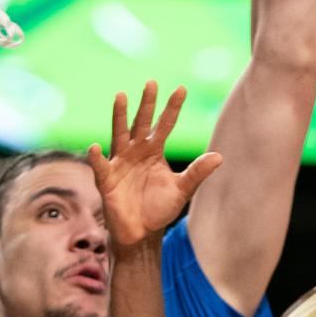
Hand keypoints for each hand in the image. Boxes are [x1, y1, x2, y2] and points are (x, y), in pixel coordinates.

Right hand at [88, 82, 221, 248]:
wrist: (141, 233)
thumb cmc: (159, 208)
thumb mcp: (182, 189)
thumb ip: (197, 172)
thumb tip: (219, 156)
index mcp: (154, 151)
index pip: (165, 125)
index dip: (172, 108)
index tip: (182, 88)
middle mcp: (136, 152)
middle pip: (142, 122)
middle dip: (147, 104)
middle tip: (152, 83)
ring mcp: (120, 163)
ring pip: (120, 134)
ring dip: (120, 116)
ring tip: (121, 96)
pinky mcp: (107, 180)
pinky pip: (101, 167)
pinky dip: (97, 157)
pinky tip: (96, 146)